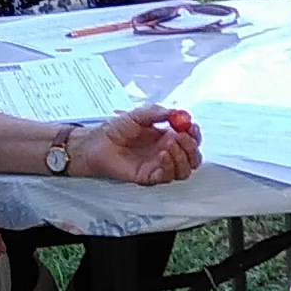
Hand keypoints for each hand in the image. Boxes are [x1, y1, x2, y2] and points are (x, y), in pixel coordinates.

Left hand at [70, 105, 201, 186]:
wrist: (96, 144)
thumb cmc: (114, 130)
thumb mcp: (138, 114)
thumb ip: (158, 112)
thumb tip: (178, 112)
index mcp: (167, 137)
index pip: (191, 139)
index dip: (195, 134)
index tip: (191, 127)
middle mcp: (166, 153)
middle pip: (193, 157)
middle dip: (191, 147)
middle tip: (181, 138)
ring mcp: (159, 166)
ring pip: (185, 170)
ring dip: (182, 157)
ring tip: (168, 146)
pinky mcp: (150, 177)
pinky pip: (168, 177)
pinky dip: (169, 166)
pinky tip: (162, 156)